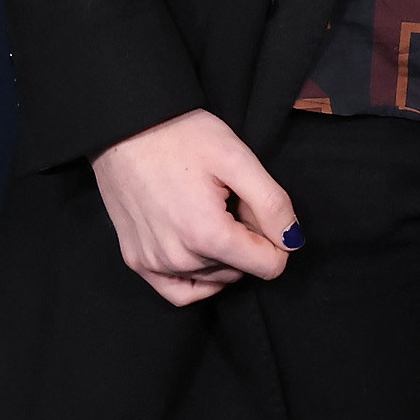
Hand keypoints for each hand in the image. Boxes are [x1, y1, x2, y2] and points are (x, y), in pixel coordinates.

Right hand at [89, 108, 297, 305]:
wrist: (126, 128)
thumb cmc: (183, 137)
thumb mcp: (238, 159)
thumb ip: (271, 203)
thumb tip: (292, 241)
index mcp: (208, 235)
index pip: (268, 265)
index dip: (278, 239)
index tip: (262, 210)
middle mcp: (179, 259)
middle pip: (239, 270)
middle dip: (247, 241)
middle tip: (233, 202)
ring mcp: (153, 264)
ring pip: (212, 279)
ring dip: (223, 255)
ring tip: (212, 212)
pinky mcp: (136, 261)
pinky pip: (177, 291)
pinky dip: (198, 280)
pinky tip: (202, 254)